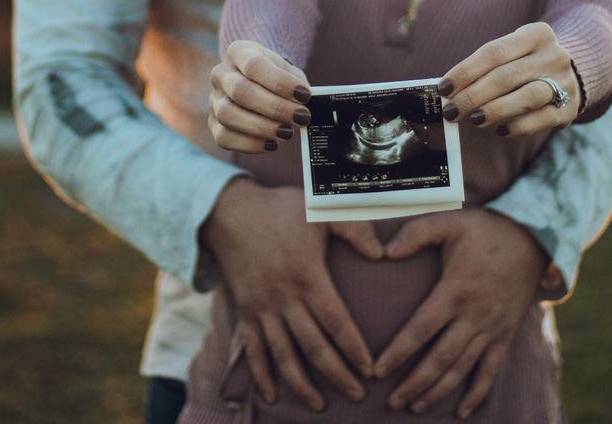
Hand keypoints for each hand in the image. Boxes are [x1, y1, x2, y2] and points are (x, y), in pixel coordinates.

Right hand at [201, 179, 382, 410]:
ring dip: (302, 384)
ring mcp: (262, 308)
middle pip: (314, 346)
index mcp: (307, 275)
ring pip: (284, 355)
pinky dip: (262, 375)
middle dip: (337, 374)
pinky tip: (272, 396)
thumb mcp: (319, 208)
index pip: (336, 322)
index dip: (354, 348)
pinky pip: (253, 350)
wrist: (230, 211)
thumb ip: (354, 228)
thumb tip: (381, 254)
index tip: (371, 369)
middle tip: (358, 396)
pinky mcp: (245, 311)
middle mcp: (284, 298)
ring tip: (320, 406)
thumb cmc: (281, 208)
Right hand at [209, 40, 312, 152]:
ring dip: (262, 127)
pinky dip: (250, 144)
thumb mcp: (287, 70)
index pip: (254, 65)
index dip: (280, 82)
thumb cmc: (275, 75)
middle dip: (275, 108)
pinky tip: (271, 143)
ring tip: (287, 132)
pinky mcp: (213, 123)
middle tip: (301, 117)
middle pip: (240, 91)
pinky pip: (224, 138)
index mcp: (238, 52)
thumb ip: (296, 84)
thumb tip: (306, 104)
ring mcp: (213, 99)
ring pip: (228, 115)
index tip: (305, 95)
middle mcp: (221, 73)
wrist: (258, 82)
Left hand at [375, 208, 548, 417]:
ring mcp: (491, 328)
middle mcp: (474, 316)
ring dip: (438, 392)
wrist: (531, 239)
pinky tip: (461, 411)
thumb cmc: (484, 230)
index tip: (377, 370)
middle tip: (391, 402)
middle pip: (440, 359)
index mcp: (455, 290)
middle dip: (414, 383)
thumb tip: (386, 252)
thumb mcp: (449, 222)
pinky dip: (477, 393)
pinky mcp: (505, 334)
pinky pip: (491, 370)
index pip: (421, 329)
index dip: (398, 352)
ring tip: (415, 407)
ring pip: (462, 369)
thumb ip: (415, 234)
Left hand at [439, 22, 580, 135]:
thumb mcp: (513, 53)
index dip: (465, 71)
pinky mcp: (569, 108)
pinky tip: (500, 129)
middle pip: (506, 76)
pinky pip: (540, 119)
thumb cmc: (527, 63)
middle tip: (451, 110)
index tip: (444, 88)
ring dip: (495, 110)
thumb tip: (449, 91)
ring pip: (526, 97)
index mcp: (536, 34)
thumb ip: (486, 68)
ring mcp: (565, 82)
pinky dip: (517, 126)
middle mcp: (554, 55)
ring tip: (474, 119)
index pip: (493, 52)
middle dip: (473, 95)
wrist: (574, 73)